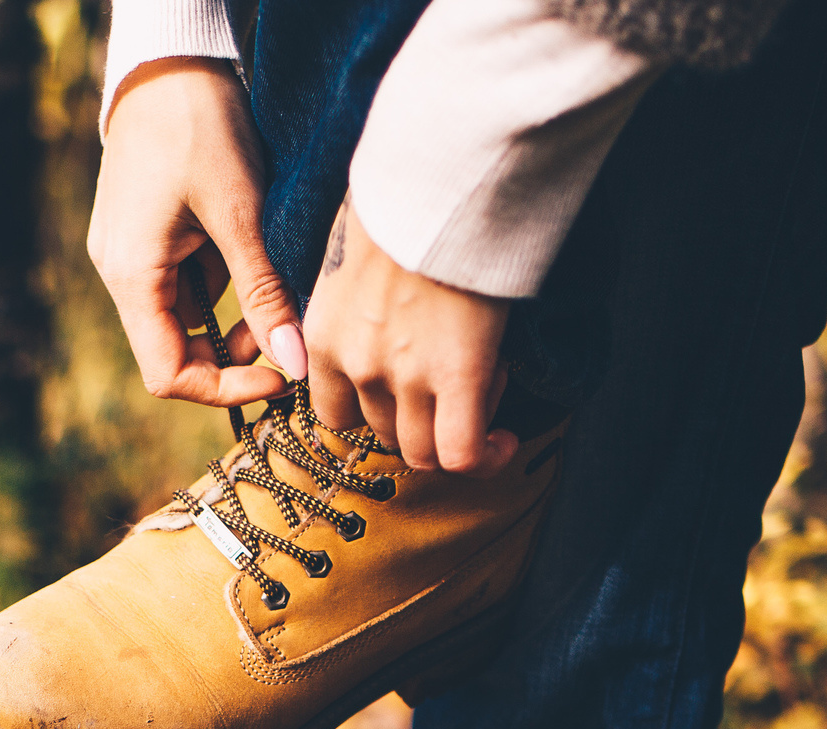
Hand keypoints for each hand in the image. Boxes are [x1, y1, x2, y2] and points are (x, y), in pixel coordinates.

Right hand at [88, 59, 307, 409]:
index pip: (168, 374)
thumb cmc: (200, 128)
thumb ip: (264, 294)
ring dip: (228, 317)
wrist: (167, 63)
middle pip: (172, 351)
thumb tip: (296, 363)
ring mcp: (127, 255)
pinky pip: (179, 283)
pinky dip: (217, 285)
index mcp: (132, 276)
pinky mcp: (140, 237)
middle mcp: (119, 274)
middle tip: (284, 331)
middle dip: (232, 354)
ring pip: (180, 317)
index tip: (278, 376)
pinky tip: (245, 253)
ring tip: (270, 283)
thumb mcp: (242, 214)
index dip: (225, 388)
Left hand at [301, 199, 518, 475]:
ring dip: (456, 432)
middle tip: (461, 381)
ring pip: (422, 450)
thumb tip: (385, 291)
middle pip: (383, 434)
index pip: (335, 413)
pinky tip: (505, 441)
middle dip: (423, 418)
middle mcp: (355, 365)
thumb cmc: (404, 194)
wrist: (441, 174)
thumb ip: (357, 292)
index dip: (376, 411)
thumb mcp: (354, 248)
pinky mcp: (457, 375)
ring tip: (487, 392)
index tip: (409, 390)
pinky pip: (461, 451)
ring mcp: (404, 376)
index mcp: (322, 337)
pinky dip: (484, 457)